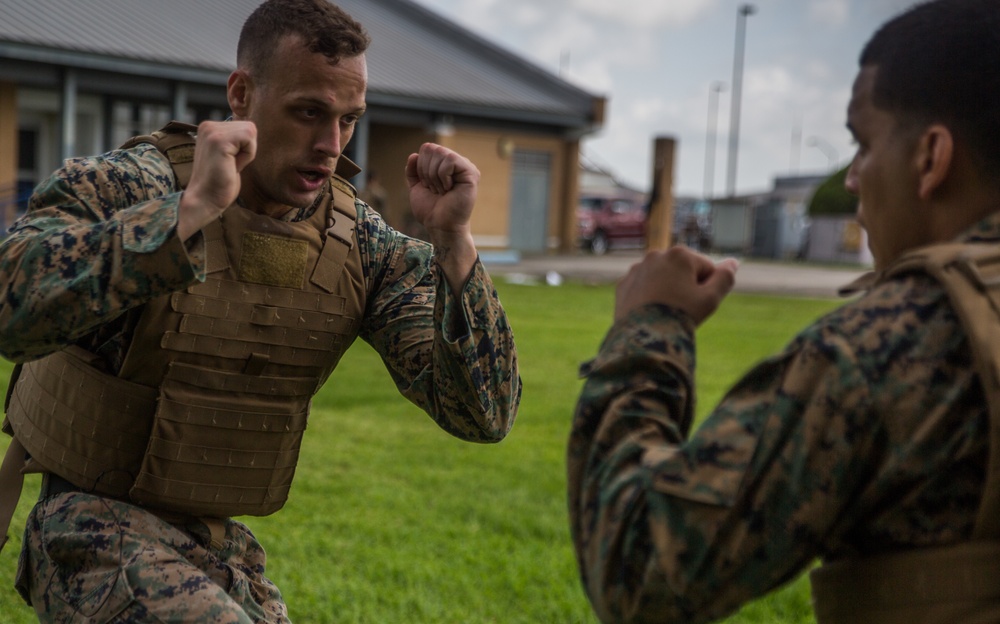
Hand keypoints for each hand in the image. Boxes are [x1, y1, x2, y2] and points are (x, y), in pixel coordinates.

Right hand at [177, 120, 255, 240]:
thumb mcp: (230, 154)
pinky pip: (249, 139)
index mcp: (210, 127)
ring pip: (250, 131)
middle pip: (250, 127)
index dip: (245, 148)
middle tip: (230, 165)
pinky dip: (247, 156)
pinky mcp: (219, 140)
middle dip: (247, 150)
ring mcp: (212, 131)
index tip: (229, 162)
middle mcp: (208, 125)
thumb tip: (253, 129)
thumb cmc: (220, 182)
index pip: (245, 127)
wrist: (205, 199)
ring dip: (247, 153)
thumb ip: (237, 141)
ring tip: (230, 166)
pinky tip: (232, 166)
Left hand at [405, 143, 478, 285]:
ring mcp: (466, 167)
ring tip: (442, 190)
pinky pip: (450, 160)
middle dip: (426, 171)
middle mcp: (457, 163)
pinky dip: (443, 176)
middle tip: (434, 189)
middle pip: (432, 148)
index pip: (427, 148)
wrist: (439, 225)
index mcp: (446, 164)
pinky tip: (449, 189)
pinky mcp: (471, 173)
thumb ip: (414, 170)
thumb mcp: (416, 187)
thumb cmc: (431, 209)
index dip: (421, 166)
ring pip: (441, 153)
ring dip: (434, 176)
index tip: (427, 185)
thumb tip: (414, 154)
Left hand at [615, 246, 738, 325]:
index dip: (706, 289)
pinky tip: (649, 313)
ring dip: (667, 291)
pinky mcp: (623, 285)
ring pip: (662, 280)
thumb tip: (733, 262)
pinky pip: (643, 289)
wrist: (643, 337)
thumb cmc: (681, 316)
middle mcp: (656, 255)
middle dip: (686, 288)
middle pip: (683, 272)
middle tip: (681, 309)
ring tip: (664, 312)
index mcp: (680, 254)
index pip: (706, 269)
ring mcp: (637, 269)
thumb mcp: (710, 299)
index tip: (696, 304)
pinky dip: (648, 298)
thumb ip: (725, 278)